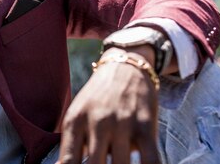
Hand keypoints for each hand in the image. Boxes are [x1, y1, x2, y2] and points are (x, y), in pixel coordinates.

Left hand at [57, 48, 160, 163]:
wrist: (124, 67)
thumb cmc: (97, 99)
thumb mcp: (77, 116)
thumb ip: (72, 145)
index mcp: (74, 121)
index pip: (69, 163)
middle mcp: (96, 121)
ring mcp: (122, 122)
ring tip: (120, 162)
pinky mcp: (146, 124)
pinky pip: (150, 160)